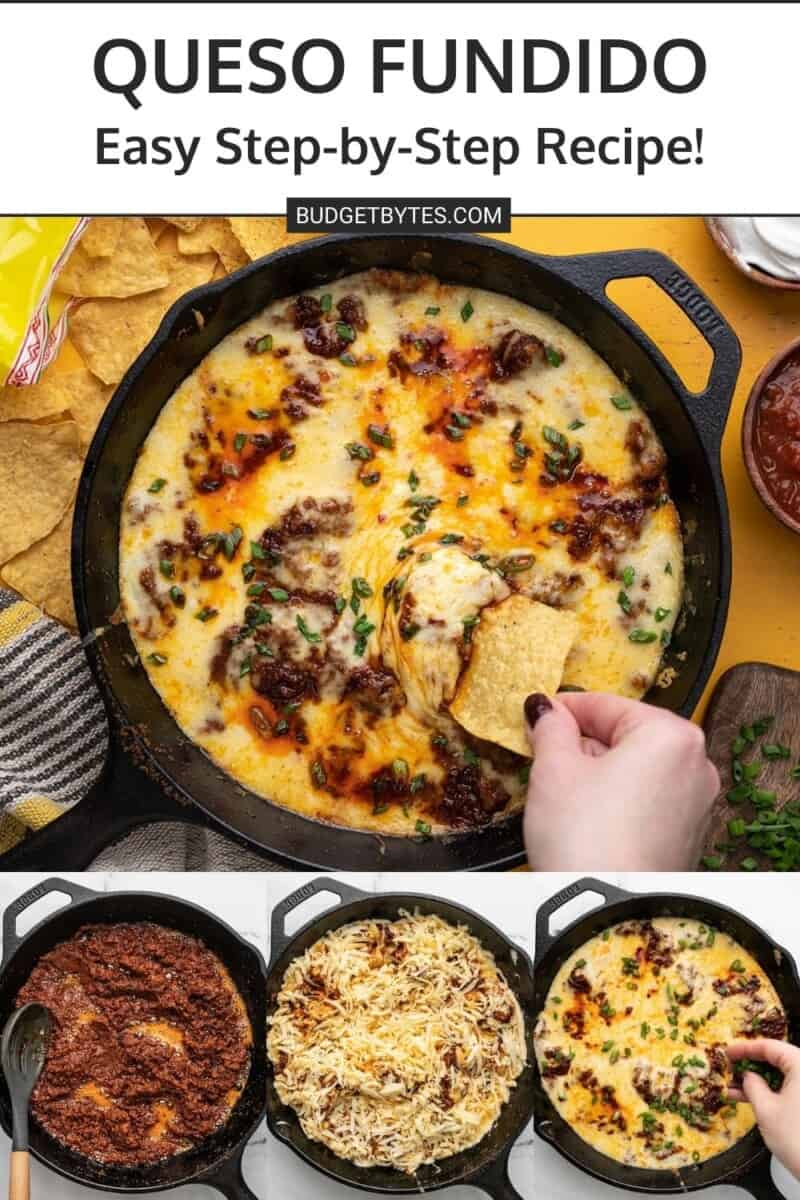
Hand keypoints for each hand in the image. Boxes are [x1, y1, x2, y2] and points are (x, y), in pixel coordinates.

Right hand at [522, 692, 718, 870]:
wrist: (609, 914)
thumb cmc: (584, 837)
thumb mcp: (554, 769)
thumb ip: (550, 728)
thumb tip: (545, 709)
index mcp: (670, 734)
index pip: (606, 704)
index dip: (564, 708)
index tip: (536, 715)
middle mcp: (696, 763)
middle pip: (627, 735)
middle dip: (583, 742)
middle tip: (544, 754)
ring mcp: (697, 802)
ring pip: (638, 768)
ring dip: (600, 771)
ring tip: (561, 789)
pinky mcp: (688, 836)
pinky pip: (648, 800)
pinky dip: (619, 799)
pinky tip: (587, 816)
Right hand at [727, 1040, 799, 1179]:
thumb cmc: (796, 1139)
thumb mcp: (765, 1109)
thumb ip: (752, 1085)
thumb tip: (747, 1076)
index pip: (770, 1047)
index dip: (745, 1048)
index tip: (727, 1053)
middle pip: (777, 1059)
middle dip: (751, 1066)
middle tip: (730, 1071)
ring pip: (782, 1076)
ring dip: (759, 1082)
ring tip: (733, 1089)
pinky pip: (790, 1089)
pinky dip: (771, 1092)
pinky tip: (750, 1100)